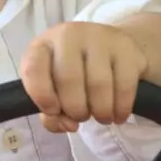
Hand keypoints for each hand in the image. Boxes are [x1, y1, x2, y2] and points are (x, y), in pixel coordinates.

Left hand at [21, 22, 147, 133]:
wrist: (111, 47)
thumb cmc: (75, 73)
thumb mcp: (55, 89)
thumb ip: (52, 114)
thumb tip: (69, 125)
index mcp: (43, 46)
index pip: (33, 69)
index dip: (41, 96)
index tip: (53, 111)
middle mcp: (70, 35)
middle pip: (69, 79)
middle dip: (76, 109)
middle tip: (82, 117)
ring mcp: (100, 37)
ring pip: (98, 84)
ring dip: (100, 111)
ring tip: (102, 117)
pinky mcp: (126, 47)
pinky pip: (124, 85)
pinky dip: (121, 107)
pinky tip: (119, 114)